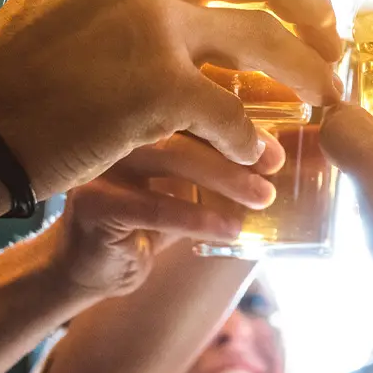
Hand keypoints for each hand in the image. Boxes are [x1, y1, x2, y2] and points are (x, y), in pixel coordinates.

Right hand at [0, 0, 342, 198]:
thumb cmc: (29, 59)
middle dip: (316, 3)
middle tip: (332, 33)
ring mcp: (149, 20)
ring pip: (269, 42)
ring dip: (308, 73)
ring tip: (324, 95)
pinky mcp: (155, 88)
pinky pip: (235, 114)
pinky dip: (252, 140)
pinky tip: (255, 156)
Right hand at [42, 129, 283, 299]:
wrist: (93, 267)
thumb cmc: (147, 220)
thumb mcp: (190, 187)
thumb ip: (223, 165)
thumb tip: (280, 158)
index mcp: (140, 114)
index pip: (194, 105)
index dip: (239, 123)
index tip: (276, 147)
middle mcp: (117, 128)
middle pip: (183, 126)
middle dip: (236, 149)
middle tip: (274, 167)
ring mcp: (100, 162)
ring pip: (170, 159)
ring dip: (224, 179)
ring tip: (262, 198)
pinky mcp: (92, 202)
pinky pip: (155, 206)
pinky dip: (198, 218)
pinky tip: (231, 230)